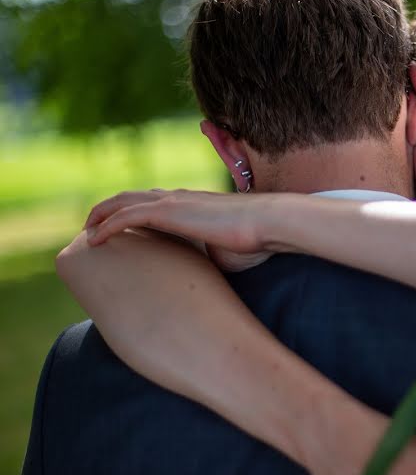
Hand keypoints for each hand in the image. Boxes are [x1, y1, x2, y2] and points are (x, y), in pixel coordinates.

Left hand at [84, 190, 273, 269]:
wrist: (269, 224)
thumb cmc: (254, 241)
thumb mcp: (224, 254)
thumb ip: (205, 258)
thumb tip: (194, 277)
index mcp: (192, 206)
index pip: (154, 203)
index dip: (133, 213)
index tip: (120, 231)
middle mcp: (179, 198)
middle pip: (131, 197)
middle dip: (108, 210)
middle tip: (91, 229)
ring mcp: (174, 202)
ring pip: (123, 201)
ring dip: (100, 214)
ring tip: (85, 232)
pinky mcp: (170, 211)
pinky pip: (127, 216)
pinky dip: (107, 225)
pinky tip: (94, 239)